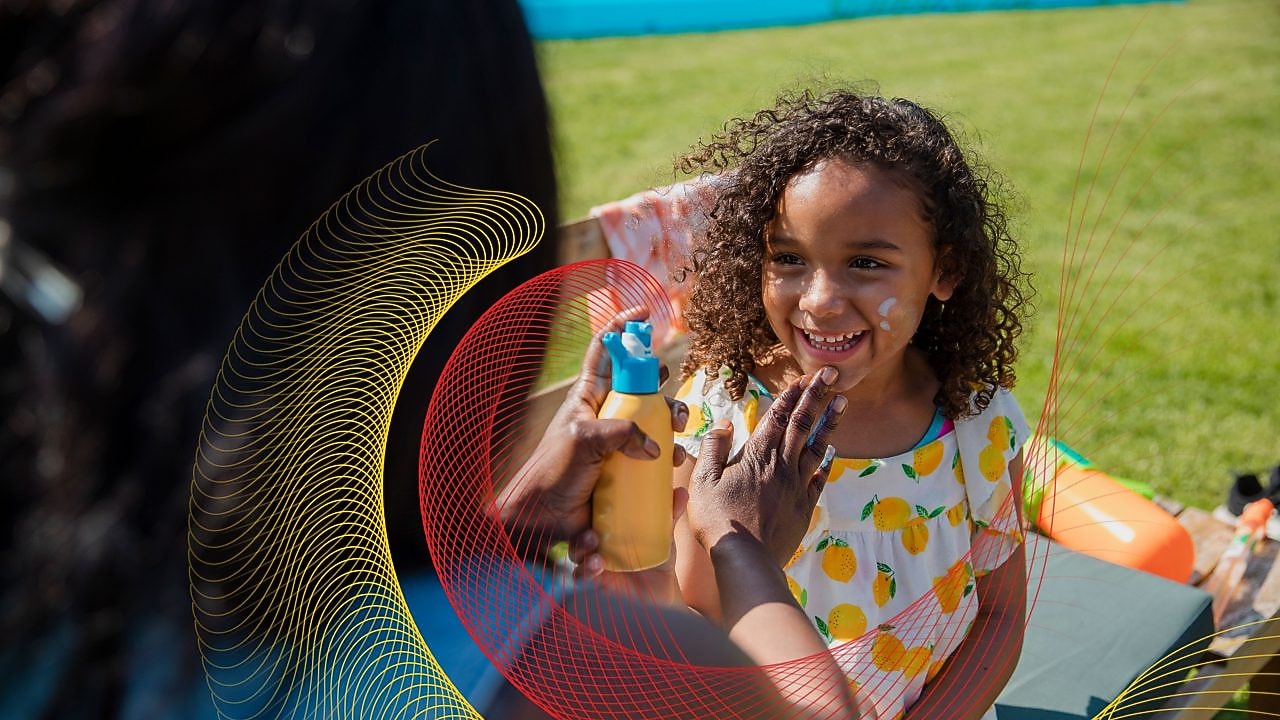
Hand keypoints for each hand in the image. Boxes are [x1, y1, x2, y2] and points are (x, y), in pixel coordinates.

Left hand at [496, 308, 687, 545]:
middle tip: (672, 406)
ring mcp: (618, 442)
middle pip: (641, 386)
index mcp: (588, 396)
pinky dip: (669, 463)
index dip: (623, 328)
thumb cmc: (554, 472)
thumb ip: (620, 432)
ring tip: (677, 441)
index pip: (605, 351)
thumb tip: (654, 447)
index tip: (645, 313)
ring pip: (654, 422)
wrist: (544, 520)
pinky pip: (655, 461)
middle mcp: (606, 414)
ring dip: (672, 427)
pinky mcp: (627, 469)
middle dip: (663, 388)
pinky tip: (675, 473)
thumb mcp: (583, 441)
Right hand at [569, 486, 689, 605]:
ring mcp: (591, 558)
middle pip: (576, 527)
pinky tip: (597, 567)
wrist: (660, 591)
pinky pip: (580, 575)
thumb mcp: (663, 534)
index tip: (590, 494)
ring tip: (594, 551)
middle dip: (580, 526)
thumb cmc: (657, 555)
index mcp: (606, 523)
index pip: (589, 508)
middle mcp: (594, 538)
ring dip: (580, 548)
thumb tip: (682, 492)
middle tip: (592, 532)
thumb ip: (669, 515)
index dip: (584, 500)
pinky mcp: (592, 579)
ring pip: (575, 550)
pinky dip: (585, 571)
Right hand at [684, 367, 845, 565]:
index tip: (805, 377)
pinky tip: (833, 452)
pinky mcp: (804, 506)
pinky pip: (819, 478)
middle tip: (831, 374)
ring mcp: (796, 486)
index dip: (792, 394)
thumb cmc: (718, 519)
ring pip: (817, 447)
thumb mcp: (703, 480)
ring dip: (830, 422)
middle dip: (817, 396)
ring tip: (843, 402)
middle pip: (802, 423)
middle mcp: (782, 465)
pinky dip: (826, 462)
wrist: (745, 558)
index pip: (778, 416)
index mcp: (757, 455)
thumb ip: (714, 448)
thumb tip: (725, 423)